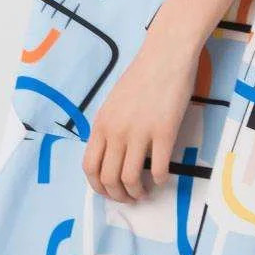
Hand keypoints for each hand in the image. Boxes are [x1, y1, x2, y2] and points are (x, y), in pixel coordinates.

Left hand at [82, 22, 200, 203]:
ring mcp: (140, 132)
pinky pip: (159, 168)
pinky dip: (160, 180)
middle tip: (130, 198)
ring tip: (146, 192)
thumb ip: (109, 128)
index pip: (89, 167)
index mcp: (101, 124)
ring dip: (138, 192)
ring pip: (131, 179)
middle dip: (118, 196)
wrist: (166, 55)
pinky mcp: (164, 132)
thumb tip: (111, 154)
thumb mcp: (114, 103)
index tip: (110, 192)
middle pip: (108, 178)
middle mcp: (116, 131)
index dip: (98, 187)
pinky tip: (164, 178)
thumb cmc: (142, 76)